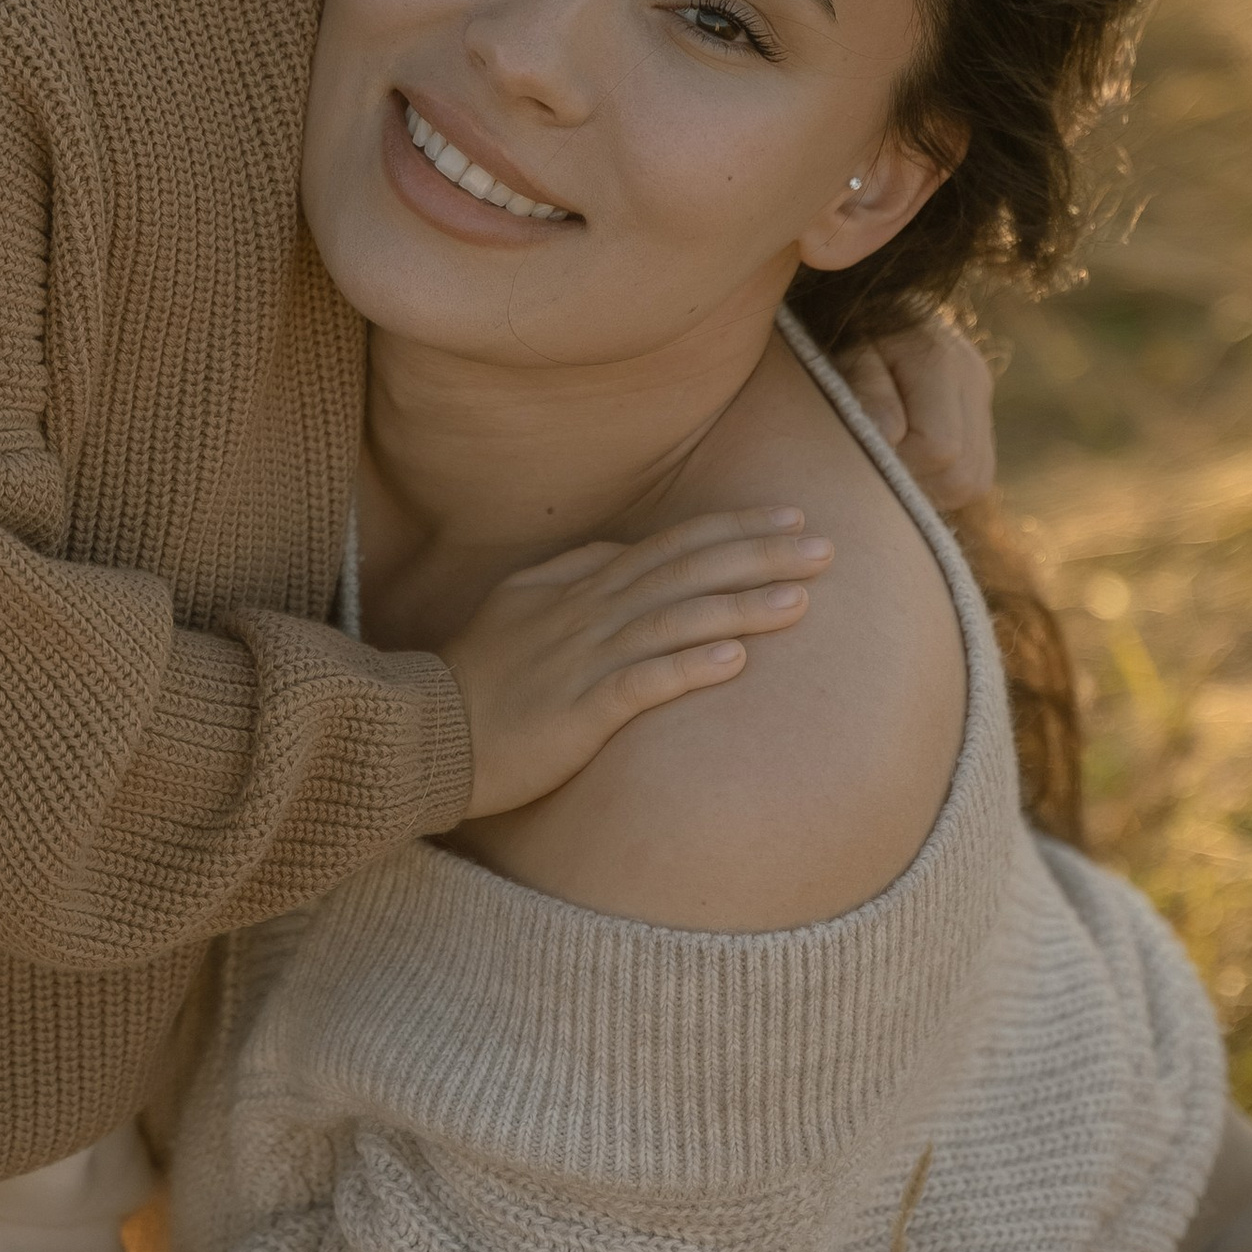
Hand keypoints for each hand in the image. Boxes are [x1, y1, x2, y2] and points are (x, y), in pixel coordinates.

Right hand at [443, 509, 833, 818]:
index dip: (734, 530)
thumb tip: (623, 547)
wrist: (426, 732)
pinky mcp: (578, 710)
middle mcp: (589, 614)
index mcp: (581, 587)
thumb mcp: (518, 602)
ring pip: (676, 622)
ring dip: (740, 607)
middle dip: (759, 558)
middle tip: (826, 549)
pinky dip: (688, 666)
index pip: (671, 547)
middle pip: (687, 574)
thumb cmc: (478, 675)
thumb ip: (572, 569)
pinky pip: (642, 683)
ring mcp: (584, 660)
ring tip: (801, 601)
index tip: (791, 519)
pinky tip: (734, 659)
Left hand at [839, 316, 996, 512]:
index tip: (862, 456)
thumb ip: (865, 392)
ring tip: (891, 464)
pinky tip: (909, 462)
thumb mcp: (842, 352)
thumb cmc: (840, 331)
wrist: (865, 302)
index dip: (898, 466)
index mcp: (939, 358)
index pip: (938, 448)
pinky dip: (942, 479)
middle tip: (875, 467)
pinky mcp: (980, 412)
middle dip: (918, 484)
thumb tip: (890, 437)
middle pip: (965, 475)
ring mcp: (982, 396)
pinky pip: (976, 473)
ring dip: (931, 487)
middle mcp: (973, 377)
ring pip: (975, 481)